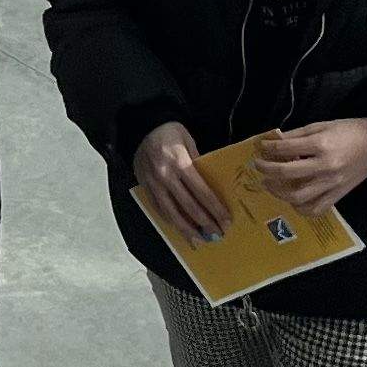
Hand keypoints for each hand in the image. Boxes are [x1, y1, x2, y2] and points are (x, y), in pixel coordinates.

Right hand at [136, 121, 226, 243]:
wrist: (140, 126)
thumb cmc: (169, 131)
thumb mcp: (188, 140)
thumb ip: (198, 162)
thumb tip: (209, 184)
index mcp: (180, 163)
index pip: (202, 192)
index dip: (215, 209)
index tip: (226, 221)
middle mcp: (166, 177)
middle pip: (189, 207)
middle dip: (205, 223)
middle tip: (217, 234)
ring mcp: (154, 184)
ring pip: (172, 213)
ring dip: (187, 229)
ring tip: (199, 240)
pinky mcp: (145, 187)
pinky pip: (159, 209)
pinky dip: (170, 221)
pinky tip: (180, 229)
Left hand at [253, 119, 366, 213]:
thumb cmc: (349, 131)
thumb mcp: (321, 125)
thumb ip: (297, 134)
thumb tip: (275, 141)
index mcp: (321, 145)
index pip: (286, 149)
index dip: (268, 148)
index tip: (260, 147)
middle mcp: (325, 167)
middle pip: (287, 174)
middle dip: (267, 170)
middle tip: (257, 166)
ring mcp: (332, 184)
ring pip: (298, 196)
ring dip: (279, 192)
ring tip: (270, 184)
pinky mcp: (338, 196)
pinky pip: (316, 209)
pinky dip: (301, 208)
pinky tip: (292, 199)